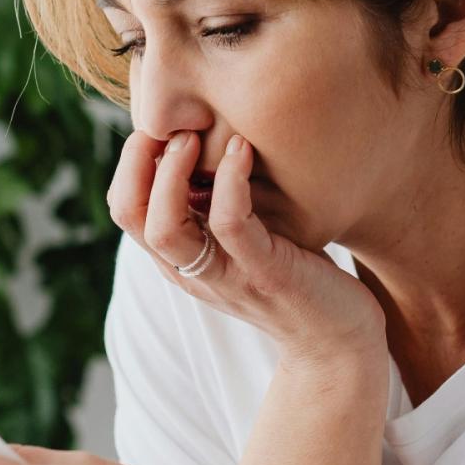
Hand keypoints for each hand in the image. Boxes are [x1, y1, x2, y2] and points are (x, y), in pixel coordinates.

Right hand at [108, 128, 385, 367]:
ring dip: (172, 174)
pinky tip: (243, 149)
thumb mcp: (245, 236)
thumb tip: (204, 140)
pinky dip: (230, 182)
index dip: (131, 162)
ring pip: (165, 230)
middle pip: (131, 217)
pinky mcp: (265, 274)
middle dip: (139, 162)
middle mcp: (192, 270)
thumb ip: (216, 204)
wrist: (337, 339)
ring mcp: (225, 276)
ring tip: (195, 136)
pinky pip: (230, 225)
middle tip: (173, 126)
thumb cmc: (295, 274)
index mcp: (180, 259)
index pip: (126, 209)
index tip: (162, 125)